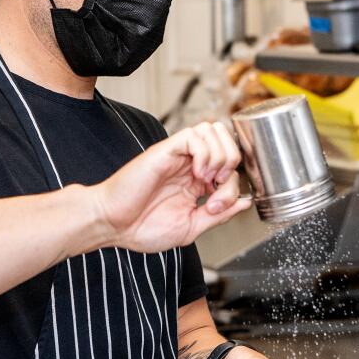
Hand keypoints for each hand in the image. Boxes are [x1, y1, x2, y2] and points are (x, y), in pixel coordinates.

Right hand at [93, 121, 249, 252]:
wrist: (112, 225)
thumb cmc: (141, 228)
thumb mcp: (191, 227)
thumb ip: (219, 215)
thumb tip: (245, 203)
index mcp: (196, 182)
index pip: (231, 166)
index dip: (234, 186)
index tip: (216, 206)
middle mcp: (189, 164)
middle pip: (226, 138)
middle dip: (232, 160)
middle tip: (218, 184)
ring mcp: (177, 156)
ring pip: (212, 130)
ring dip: (219, 155)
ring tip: (205, 178)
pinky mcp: (165, 151)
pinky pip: (194, 135)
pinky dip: (204, 153)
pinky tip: (196, 173)